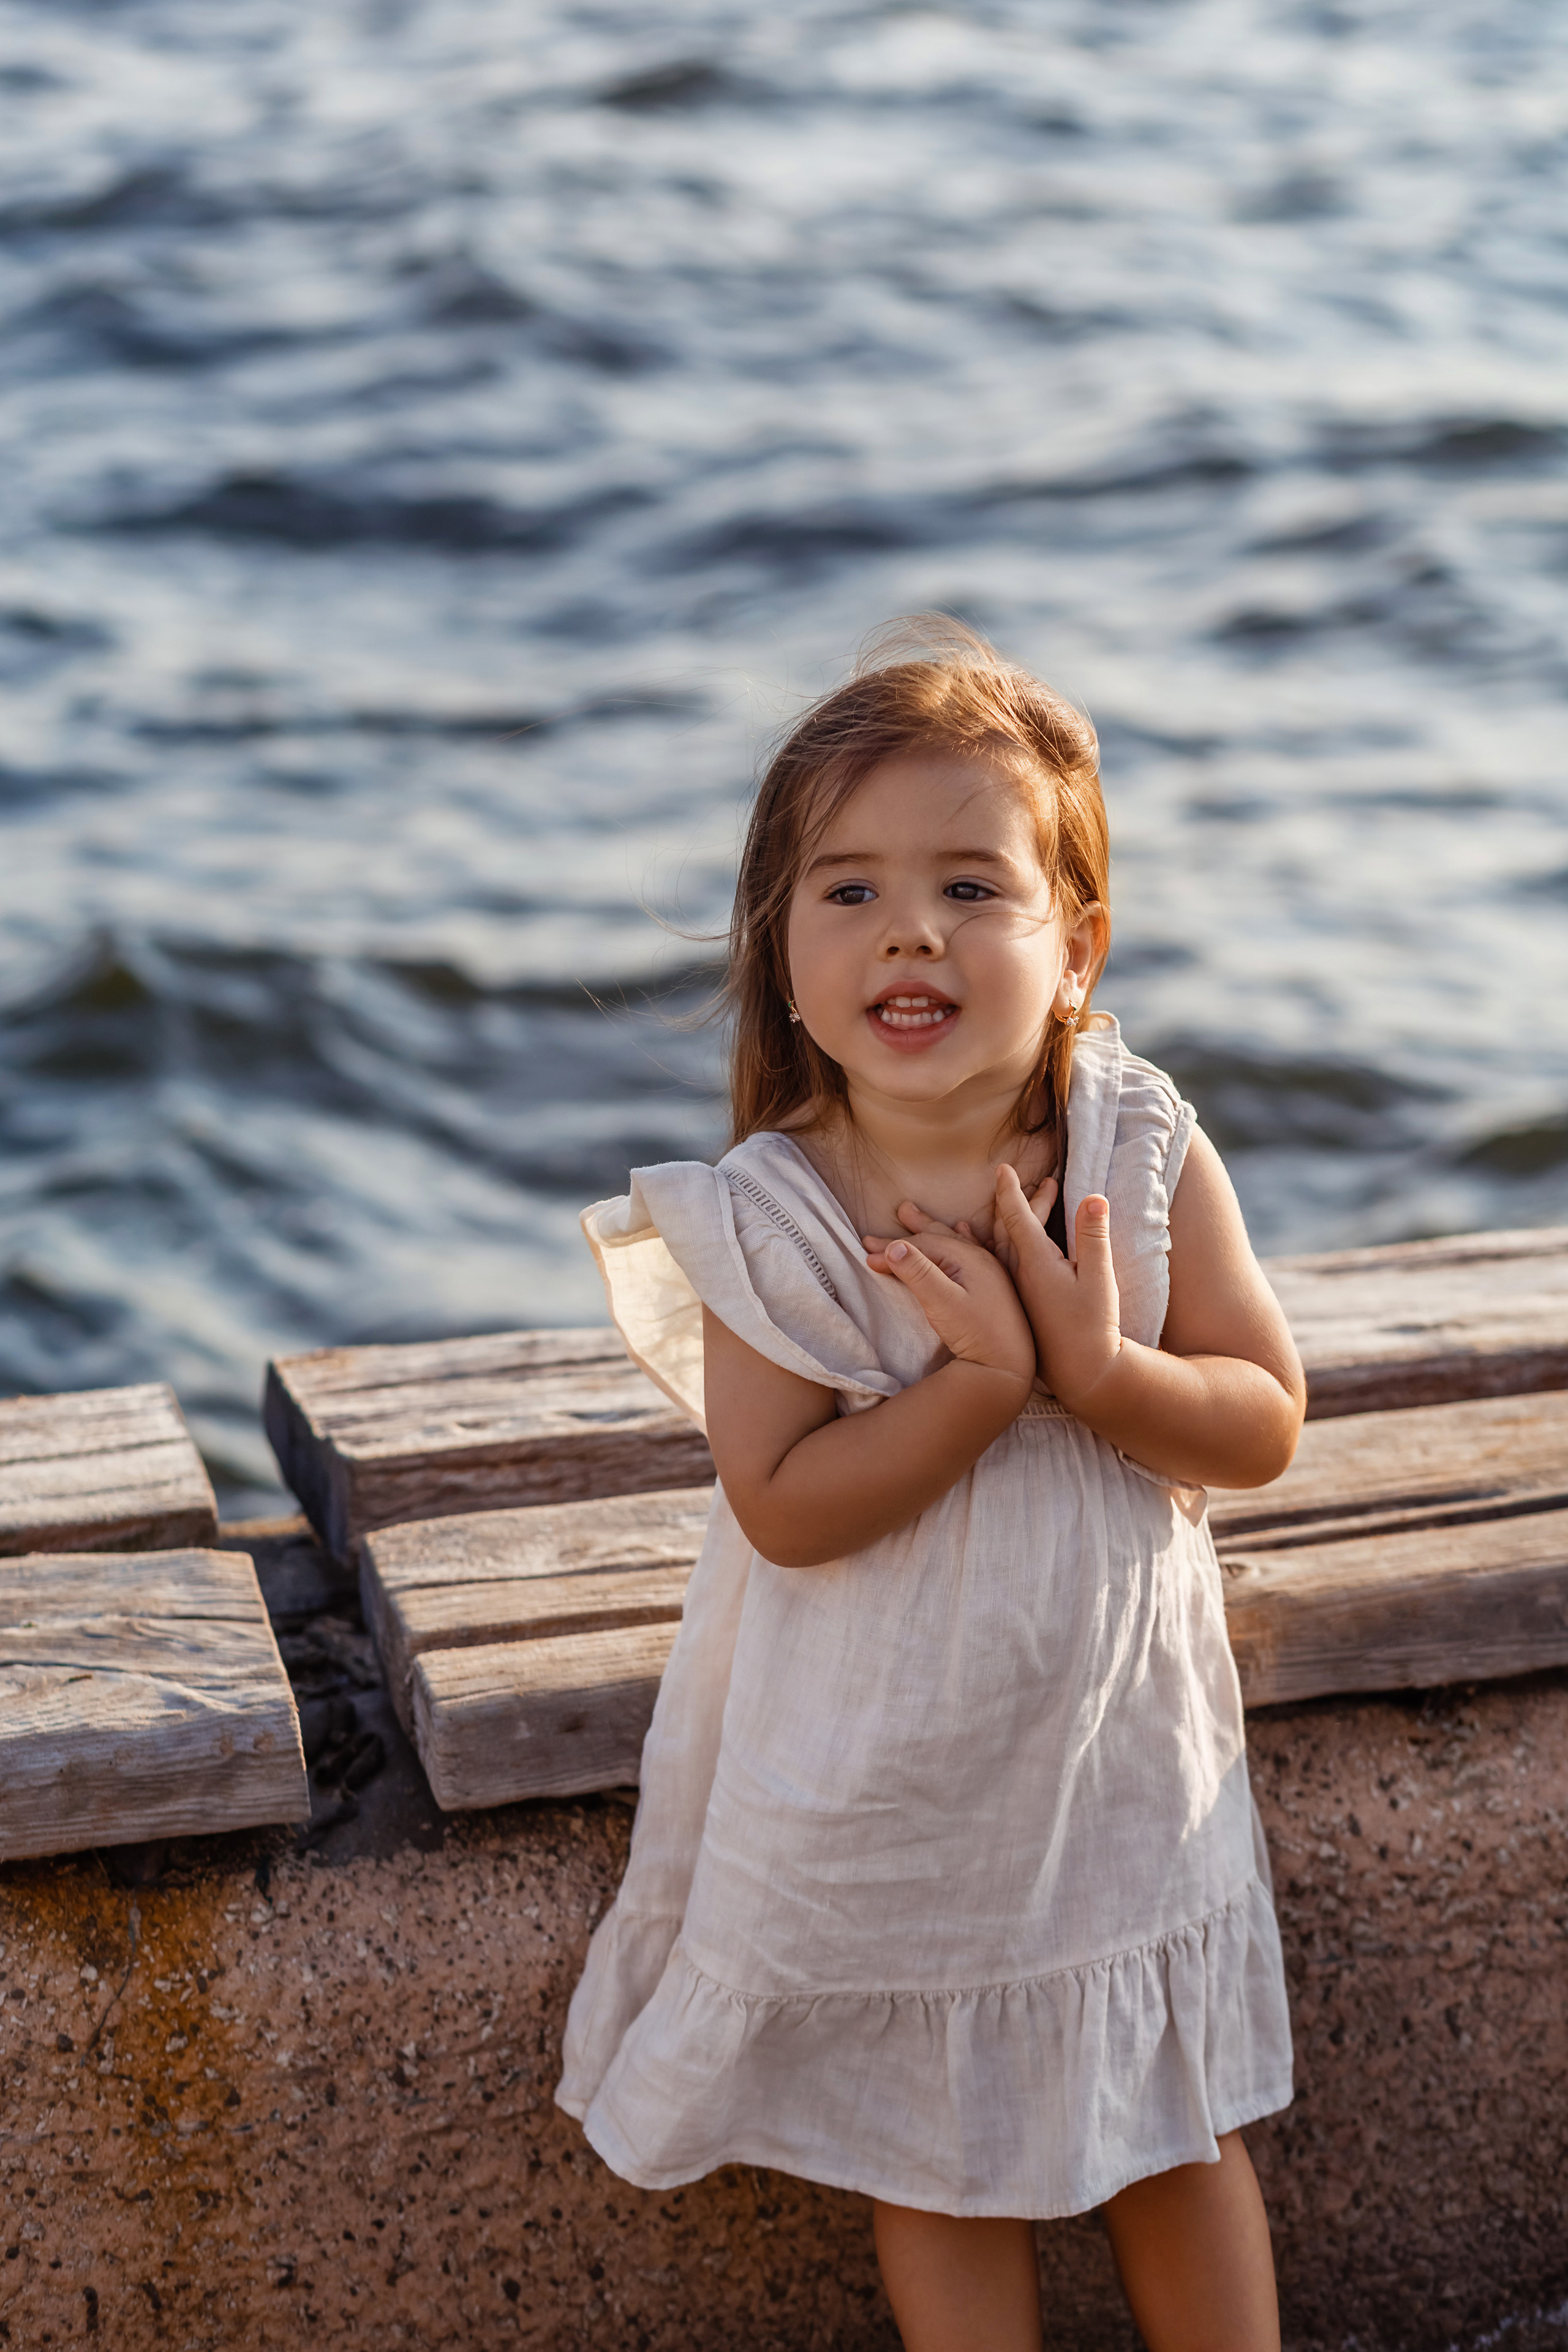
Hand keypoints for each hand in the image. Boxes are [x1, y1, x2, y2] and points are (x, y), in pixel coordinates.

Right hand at [864, 1211, 1035, 1389]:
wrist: (1009, 1364)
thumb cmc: (976, 1334)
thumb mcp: (943, 1303)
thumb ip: (918, 1273)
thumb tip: (894, 1247)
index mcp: (967, 1258)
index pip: (922, 1246)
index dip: (892, 1250)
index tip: (866, 1257)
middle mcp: (979, 1258)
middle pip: (936, 1238)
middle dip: (908, 1233)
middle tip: (884, 1225)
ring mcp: (988, 1270)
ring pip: (952, 1241)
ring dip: (930, 1230)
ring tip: (914, 1217)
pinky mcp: (993, 1285)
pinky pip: (971, 1250)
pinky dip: (958, 1238)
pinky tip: (962, 1230)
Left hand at [992, 1164, 1122, 1411]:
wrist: (1080, 1373)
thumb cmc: (1093, 1327)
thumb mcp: (1099, 1279)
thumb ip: (1094, 1237)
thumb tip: (1093, 1197)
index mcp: (1036, 1262)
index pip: (1018, 1217)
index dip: (1011, 1191)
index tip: (1001, 1169)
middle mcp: (1020, 1273)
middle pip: (1009, 1228)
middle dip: (1012, 1201)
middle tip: (1022, 1179)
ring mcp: (1018, 1290)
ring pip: (1001, 1247)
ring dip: (1000, 1224)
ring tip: (1002, 1208)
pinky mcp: (1021, 1304)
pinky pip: (1000, 1266)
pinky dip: (993, 1250)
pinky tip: (991, 1250)